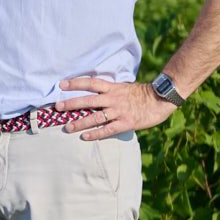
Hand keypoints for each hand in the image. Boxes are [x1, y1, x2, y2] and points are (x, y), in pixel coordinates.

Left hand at [55, 77, 175, 139]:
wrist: (162, 99)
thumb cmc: (142, 94)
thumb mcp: (124, 88)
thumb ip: (110, 91)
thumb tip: (96, 93)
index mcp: (113, 88)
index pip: (91, 83)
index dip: (76, 83)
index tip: (61, 84)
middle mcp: (113, 99)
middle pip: (88, 100)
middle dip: (71, 104)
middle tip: (57, 107)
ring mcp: (119, 111)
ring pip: (95, 117)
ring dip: (80, 122)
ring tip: (67, 127)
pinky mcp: (126, 123)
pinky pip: (108, 129)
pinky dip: (95, 133)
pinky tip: (85, 137)